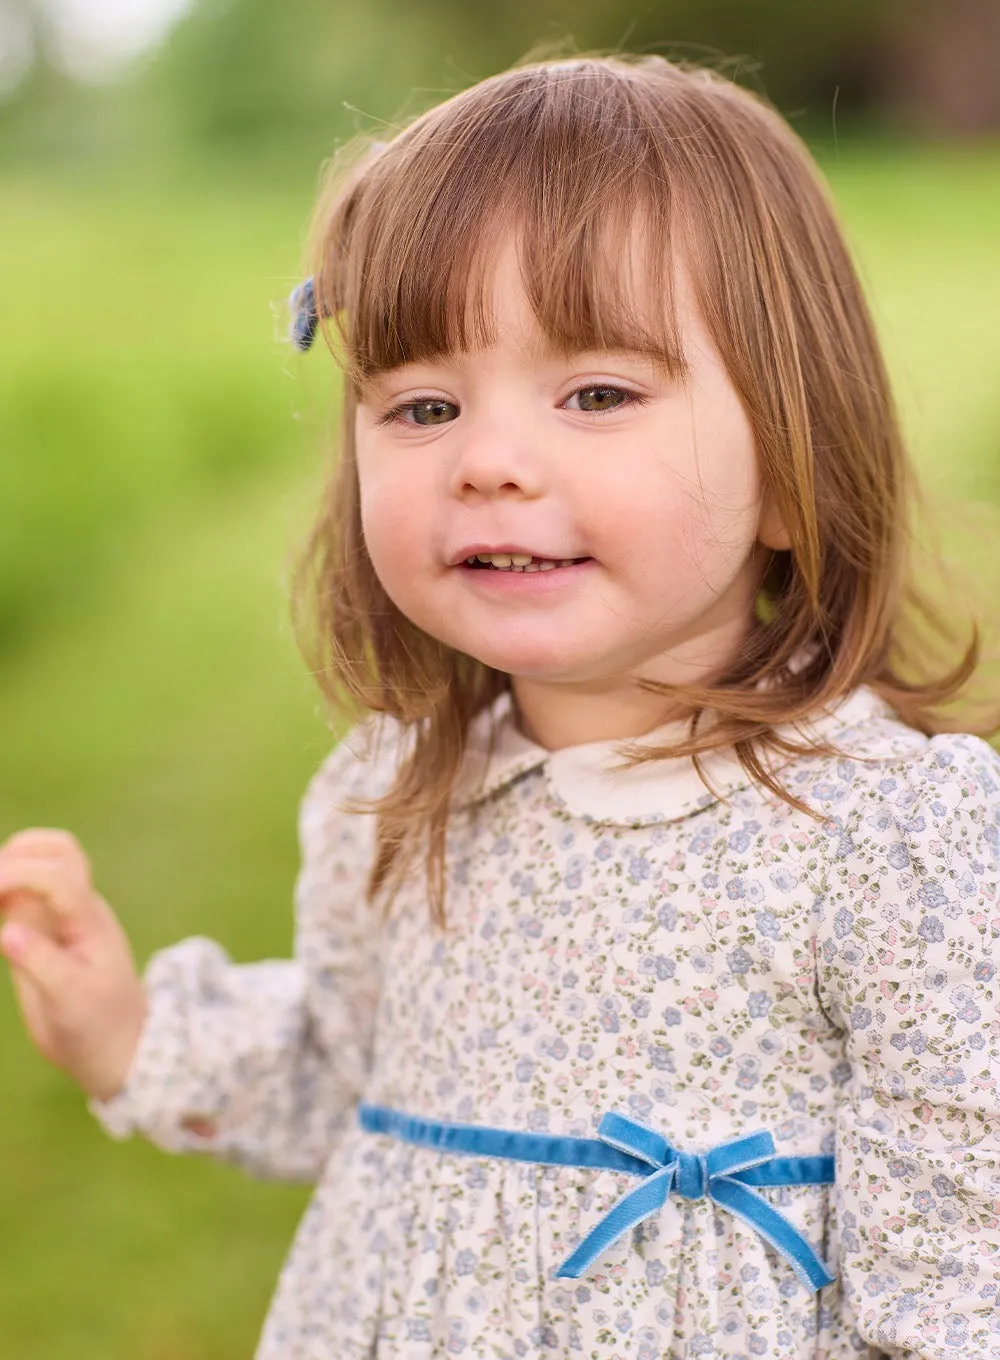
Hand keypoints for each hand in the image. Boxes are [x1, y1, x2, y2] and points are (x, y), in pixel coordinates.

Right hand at [0, 828, 145, 1101]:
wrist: (115, 1046)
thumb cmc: (96, 1024)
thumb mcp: (69, 1001)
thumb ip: (40, 964)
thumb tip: (6, 932)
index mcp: (90, 922)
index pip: (60, 876)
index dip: (21, 873)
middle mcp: (78, 910)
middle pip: (59, 851)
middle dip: (18, 854)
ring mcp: (62, 917)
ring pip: (41, 866)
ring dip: (9, 865)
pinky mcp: (44, 931)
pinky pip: (23, 896)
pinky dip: (2, 890)